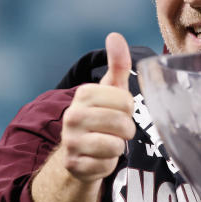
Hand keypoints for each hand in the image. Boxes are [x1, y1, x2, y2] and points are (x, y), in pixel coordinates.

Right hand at [60, 32, 136, 182]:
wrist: (78, 152)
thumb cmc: (101, 116)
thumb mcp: (111, 90)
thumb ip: (117, 64)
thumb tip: (115, 35)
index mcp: (84, 94)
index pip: (126, 102)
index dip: (129, 109)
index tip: (119, 111)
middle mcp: (73, 116)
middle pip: (122, 124)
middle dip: (126, 130)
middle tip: (116, 130)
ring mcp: (71, 142)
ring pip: (115, 146)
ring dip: (118, 147)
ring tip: (107, 142)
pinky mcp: (74, 165)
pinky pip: (107, 166)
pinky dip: (109, 164)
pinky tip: (99, 158)